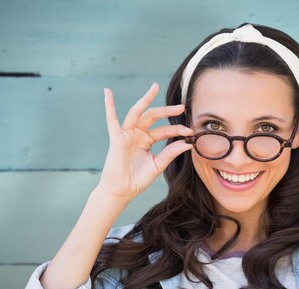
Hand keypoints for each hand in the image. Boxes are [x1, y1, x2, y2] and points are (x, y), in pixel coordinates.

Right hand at [96, 83, 193, 200]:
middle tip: (182, 107)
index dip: (177, 130)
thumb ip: (171, 153)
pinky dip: (109, 105)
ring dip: (146, 100)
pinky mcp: (116, 138)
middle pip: (153, 117)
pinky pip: (111, 120)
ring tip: (155, 87)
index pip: (164, 131)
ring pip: (138, 113)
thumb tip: (187, 143)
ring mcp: (127, 134)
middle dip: (167, 111)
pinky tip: (107, 92)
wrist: (123, 191)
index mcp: (147, 141)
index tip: (190, 132)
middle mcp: (137, 134)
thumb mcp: (158, 165)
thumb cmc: (138, 180)